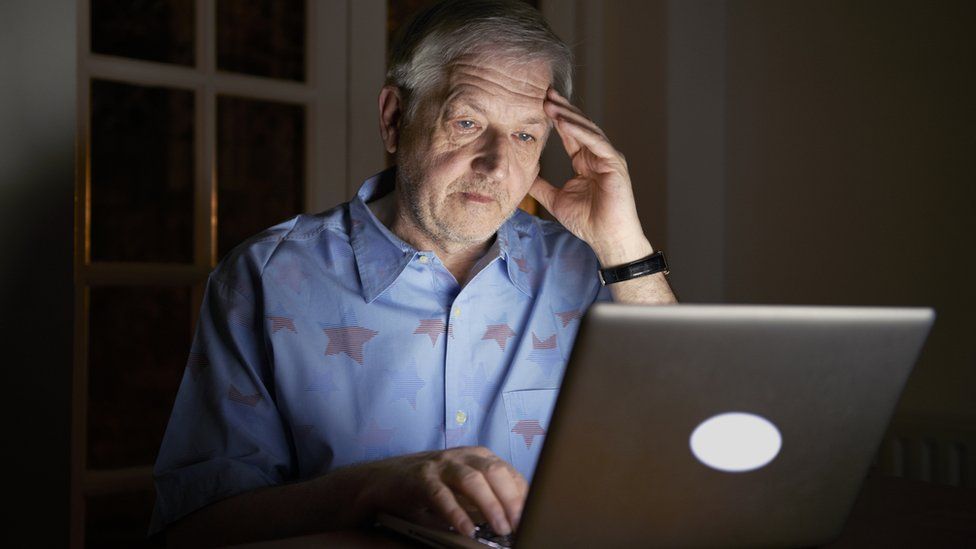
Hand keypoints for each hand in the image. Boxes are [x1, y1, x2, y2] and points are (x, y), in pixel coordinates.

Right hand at [359, 446, 527, 536]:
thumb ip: (486, 497)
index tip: (532, 515)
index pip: (508, 472)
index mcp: (477, 456)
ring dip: (489, 505)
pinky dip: (456, 513)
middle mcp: (461, 456)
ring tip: (500, 528)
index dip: (523, 494)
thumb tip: (515, 519)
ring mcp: (440, 465)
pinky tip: (466, 529)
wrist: (382, 481)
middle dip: (511, 499)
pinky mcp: (420, 478)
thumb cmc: (429, 486)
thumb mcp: (462, 488)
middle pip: (494, 472)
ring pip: (471, 480)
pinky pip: (441, 495)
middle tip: (519, 523)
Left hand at [530, 88, 652, 265]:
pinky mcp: (614, 164)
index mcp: (585, 161)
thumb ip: (540, 186)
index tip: (538, 102)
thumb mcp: (555, 199)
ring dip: (568, 115)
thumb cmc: (587, 222)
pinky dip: (581, 131)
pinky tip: (566, 122)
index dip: (555, 118)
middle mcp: (597, 155)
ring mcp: (607, 158)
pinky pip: (596, 143)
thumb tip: (523, 177)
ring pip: (587, 129)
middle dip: (562, 108)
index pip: (569, 133)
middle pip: (578, 125)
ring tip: (551, 102)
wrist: (607, 239)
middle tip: (544, 91)